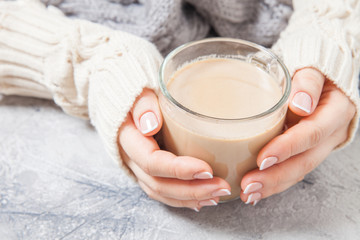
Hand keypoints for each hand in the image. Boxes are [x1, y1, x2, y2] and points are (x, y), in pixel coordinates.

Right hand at [118, 88, 230, 210]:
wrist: (124, 97)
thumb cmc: (136, 91)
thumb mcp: (138, 89)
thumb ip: (143, 103)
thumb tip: (150, 125)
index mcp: (127, 137)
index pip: (151, 162)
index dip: (179, 170)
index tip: (207, 169)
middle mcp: (130, 157)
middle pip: (158, 184)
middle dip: (191, 189)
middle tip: (221, 187)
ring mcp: (136, 166)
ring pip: (160, 192)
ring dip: (189, 197)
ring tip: (217, 196)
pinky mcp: (146, 169)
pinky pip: (161, 190)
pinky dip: (181, 198)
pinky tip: (200, 200)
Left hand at [239, 68, 355, 204]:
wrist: (324, 80)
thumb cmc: (313, 73)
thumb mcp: (313, 69)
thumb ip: (308, 83)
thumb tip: (301, 104)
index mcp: (336, 111)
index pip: (313, 133)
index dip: (288, 148)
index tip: (262, 158)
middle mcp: (331, 134)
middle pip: (305, 161)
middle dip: (275, 176)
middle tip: (248, 185)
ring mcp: (320, 146)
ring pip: (299, 171)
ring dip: (272, 185)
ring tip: (247, 193)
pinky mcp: (307, 151)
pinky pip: (293, 170)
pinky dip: (274, 182)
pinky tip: (256, 190)